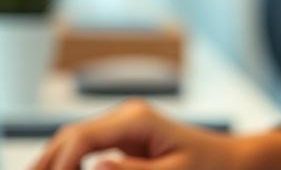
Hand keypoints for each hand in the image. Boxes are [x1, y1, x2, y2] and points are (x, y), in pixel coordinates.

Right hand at [30, 98, 280, 169]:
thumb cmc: (208, 168)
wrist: (232, 160)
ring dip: (53, 162)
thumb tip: (95, 166)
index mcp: (137, 120)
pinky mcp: (124, 138)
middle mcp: (126, 116)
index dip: (60, 165)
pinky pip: (86, 149)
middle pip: (70, 136)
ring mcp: (124, 124)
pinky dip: (69, 163)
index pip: (82, 139)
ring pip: (73, 140)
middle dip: (47, 163)